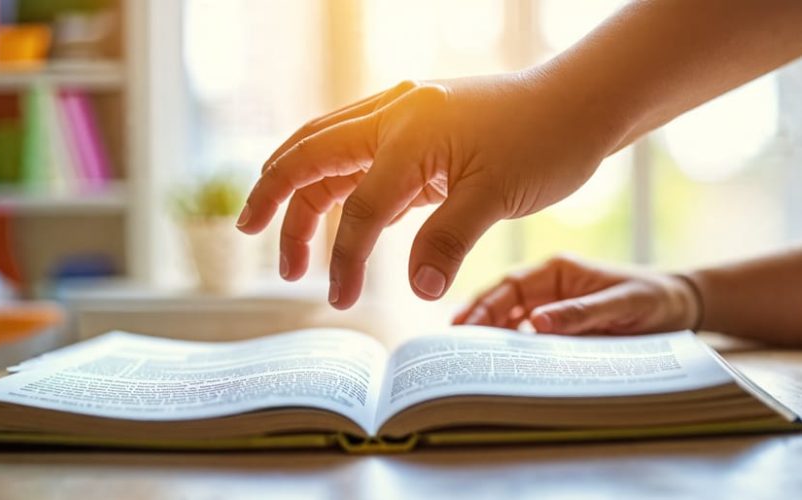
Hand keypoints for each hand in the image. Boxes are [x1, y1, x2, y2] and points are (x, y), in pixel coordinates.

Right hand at [237, 70, 618, 308]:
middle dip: (276, 197)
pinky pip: (359, 156)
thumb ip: (449, 240)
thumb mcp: (499, 194)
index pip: (360, 206)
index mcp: (410, 129)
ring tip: (290, 244)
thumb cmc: (546, 139)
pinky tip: (338, 217)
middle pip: (311, 155)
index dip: (343, 258)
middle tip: (249, 234)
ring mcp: (401, 117)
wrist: (577, 102)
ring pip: (328, 153)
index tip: (340, 300)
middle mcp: (394, 114)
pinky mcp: (414, 130)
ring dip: (302, 193)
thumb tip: (416, 289)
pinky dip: (338, 186)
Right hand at [453, 254, 700, 334]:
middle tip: (456, 346)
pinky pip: (528, 335)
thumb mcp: (623, 304)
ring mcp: (551, 304)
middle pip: (502, 302)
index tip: (465, 326)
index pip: (510, 285)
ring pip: (510, 319)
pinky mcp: (558, 324)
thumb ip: (582, 312)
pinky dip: (513, 346)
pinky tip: (501, 363)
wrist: (678, 308)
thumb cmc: (653, 299)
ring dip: (491, 336)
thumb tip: (539, 322)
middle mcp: (548, 285)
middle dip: (477, 321)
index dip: (485, 304)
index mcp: (557, 270)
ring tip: (470, 358)